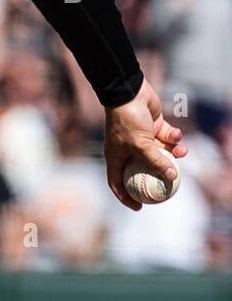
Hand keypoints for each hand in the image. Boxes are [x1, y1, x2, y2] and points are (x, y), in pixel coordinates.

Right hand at [103, 78, 186, 211]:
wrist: (129, 93)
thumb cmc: (128, 120)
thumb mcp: (141, 145)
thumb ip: (156, 161)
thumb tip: (172, 178)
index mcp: (117, 157)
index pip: (117, 183)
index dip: (126, 197)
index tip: (140, 207)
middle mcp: (128, 150)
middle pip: (142, 169)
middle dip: (157, 176)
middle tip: (170, 186)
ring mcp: (141, 138)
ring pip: (160, 152)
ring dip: (172, 154)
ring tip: (182, 153)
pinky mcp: (153, 127)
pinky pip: (166, 137)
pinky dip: (174, 137)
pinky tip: (177, 134)